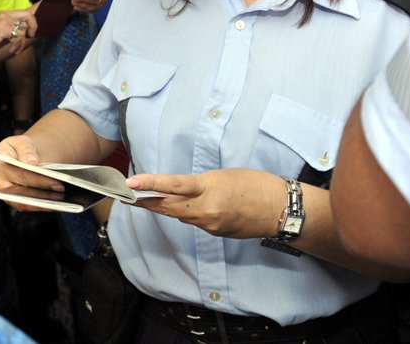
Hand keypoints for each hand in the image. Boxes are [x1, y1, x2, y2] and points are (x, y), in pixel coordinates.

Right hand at [0, 10, 36, 56]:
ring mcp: (4, 21)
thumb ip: (14, 29)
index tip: (31, 32)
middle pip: (28, 16)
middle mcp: (5, 15)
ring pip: (23, 30)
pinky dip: (16, 46)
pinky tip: (12, 50)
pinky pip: (18, 37)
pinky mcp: (3, 28)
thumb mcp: (3, 32)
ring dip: (21, 43)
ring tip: (15, 49)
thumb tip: (27, 30)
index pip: (25, 12)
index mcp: (5, 14)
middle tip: (30, 37)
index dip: (32, 21)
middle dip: (33, 27)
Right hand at [0, 135, 64, 211]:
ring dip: (41, 202)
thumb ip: (26, 149)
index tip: (55, 180)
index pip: (20, 173)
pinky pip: (25, 206)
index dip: (38, 179)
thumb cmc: (22, 148)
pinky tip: (53, 204)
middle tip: (61, 189)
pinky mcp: (12, 201)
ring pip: (23, 202)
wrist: (22, 156)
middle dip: (43, 190)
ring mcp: (5, 193)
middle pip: (22, 189)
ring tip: (59, 198)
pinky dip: (39, 206)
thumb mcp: (23, 142)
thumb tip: (32, 162)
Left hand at [127, 168, 283, 238]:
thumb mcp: (224, 176)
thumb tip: (182, 192)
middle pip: (168, 207)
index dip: (150, 185)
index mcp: (210, 189)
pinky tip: (192, 206)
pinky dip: (188, 213)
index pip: (173, 186)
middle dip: (147, 202)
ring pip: (181, 215)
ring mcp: (211, 225)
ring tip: (151, 197)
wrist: (282, 210)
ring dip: (167, 207)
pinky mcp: (217, 233)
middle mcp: (207, 210)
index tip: (131, 184)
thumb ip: (200, 185)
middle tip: (128, 196)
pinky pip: (195, 222)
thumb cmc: (257, 184)